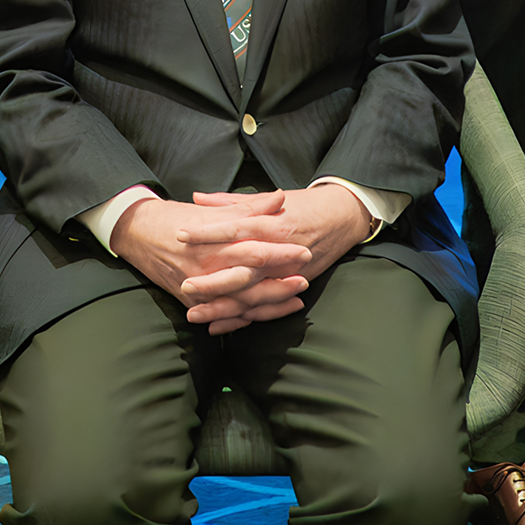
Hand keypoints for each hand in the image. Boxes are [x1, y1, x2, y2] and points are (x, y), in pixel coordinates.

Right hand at [109, 194, 314, 332]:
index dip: (280, 254)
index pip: (254, 251)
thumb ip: (248, 207)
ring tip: (294, 301)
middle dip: (280, 283)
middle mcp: (206, 270)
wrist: (137, 234)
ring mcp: (197, 290)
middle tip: (305, 279)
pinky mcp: (190, 302)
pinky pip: (221, 316)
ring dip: (268, 305)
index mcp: (213, 244)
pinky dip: (243, 319)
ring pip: (239, 304)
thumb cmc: (175, 218)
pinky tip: (262, 316)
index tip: (303, 252)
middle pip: (251, 282)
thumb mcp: (211, 211)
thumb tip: (279, 199)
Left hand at [180, 186, 371, 326]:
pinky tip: (218, 326)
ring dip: (223, 308)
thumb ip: (232, 202)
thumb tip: (197, 198)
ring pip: (252, 296)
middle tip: (184, 285)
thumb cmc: (303, 205)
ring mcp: (288, 273)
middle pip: (243, 269)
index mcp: (272, 224)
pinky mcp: (294, 286)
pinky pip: (265, 308)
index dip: (208, 232)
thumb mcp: (269, 198)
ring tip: (193, 314)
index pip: (236, 228)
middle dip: (213, 281)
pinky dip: (242, 319)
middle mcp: (280, 251)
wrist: (343, 217)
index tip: (181, 234)